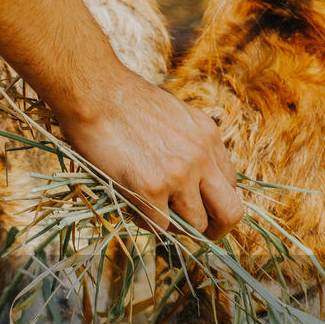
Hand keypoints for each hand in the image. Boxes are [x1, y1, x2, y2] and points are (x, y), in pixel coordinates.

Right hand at [55, 71, 243, 239]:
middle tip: (195, 232)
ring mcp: (178, 174)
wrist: (94, 91)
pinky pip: (159, 227)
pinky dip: (145, 222)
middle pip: (231, 213)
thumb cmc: (122, 102)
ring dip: (173, 226)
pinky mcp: (151, 188)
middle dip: (215, 230)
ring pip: (194, 225)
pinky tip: (131, 204)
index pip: (230, 184)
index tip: (194, 204)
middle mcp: (201, 156)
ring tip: (150, 211)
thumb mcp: (172, 116)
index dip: (212, 201)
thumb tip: (186, 177)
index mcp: (209, 136)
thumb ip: (187, 144)